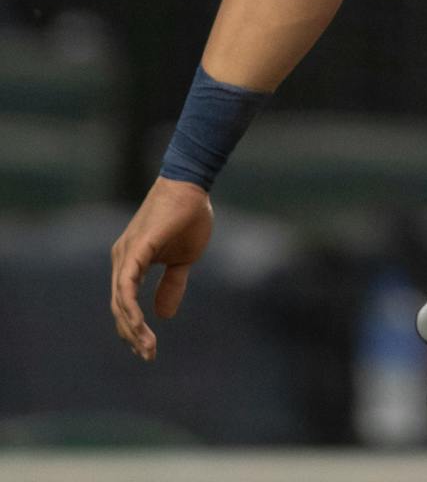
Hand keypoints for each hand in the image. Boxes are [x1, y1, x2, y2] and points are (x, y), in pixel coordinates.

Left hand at [110, 178, 214, 360]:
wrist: (192, 187)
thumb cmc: (188, 217)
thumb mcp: (184, 259)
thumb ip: (171, 285)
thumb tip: (164, 315)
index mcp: (131, 262)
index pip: (125, 303)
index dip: (134, 327)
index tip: (148, 348)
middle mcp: (122, 260)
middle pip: (118, 307)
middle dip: (132, 334)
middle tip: (148, 355)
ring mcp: (125, 255)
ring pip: (119, 300)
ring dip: (132, 327)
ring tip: (148, 347)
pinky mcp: (135, 249)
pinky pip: (126, 285)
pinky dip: (130, 307)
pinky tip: (138, 324)